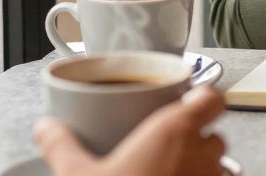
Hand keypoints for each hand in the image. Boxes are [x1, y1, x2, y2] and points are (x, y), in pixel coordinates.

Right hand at [36, 86, 227, 175]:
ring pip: (220, 166)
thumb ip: (61, 146)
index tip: (190, 102)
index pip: (210, 99)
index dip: (203, 98)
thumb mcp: (77, 175)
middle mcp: (201, 154)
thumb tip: (45, 128)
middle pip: (214, 135)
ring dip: (204, 169)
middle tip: (170, 151)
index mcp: (174, 131)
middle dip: (198, 141)